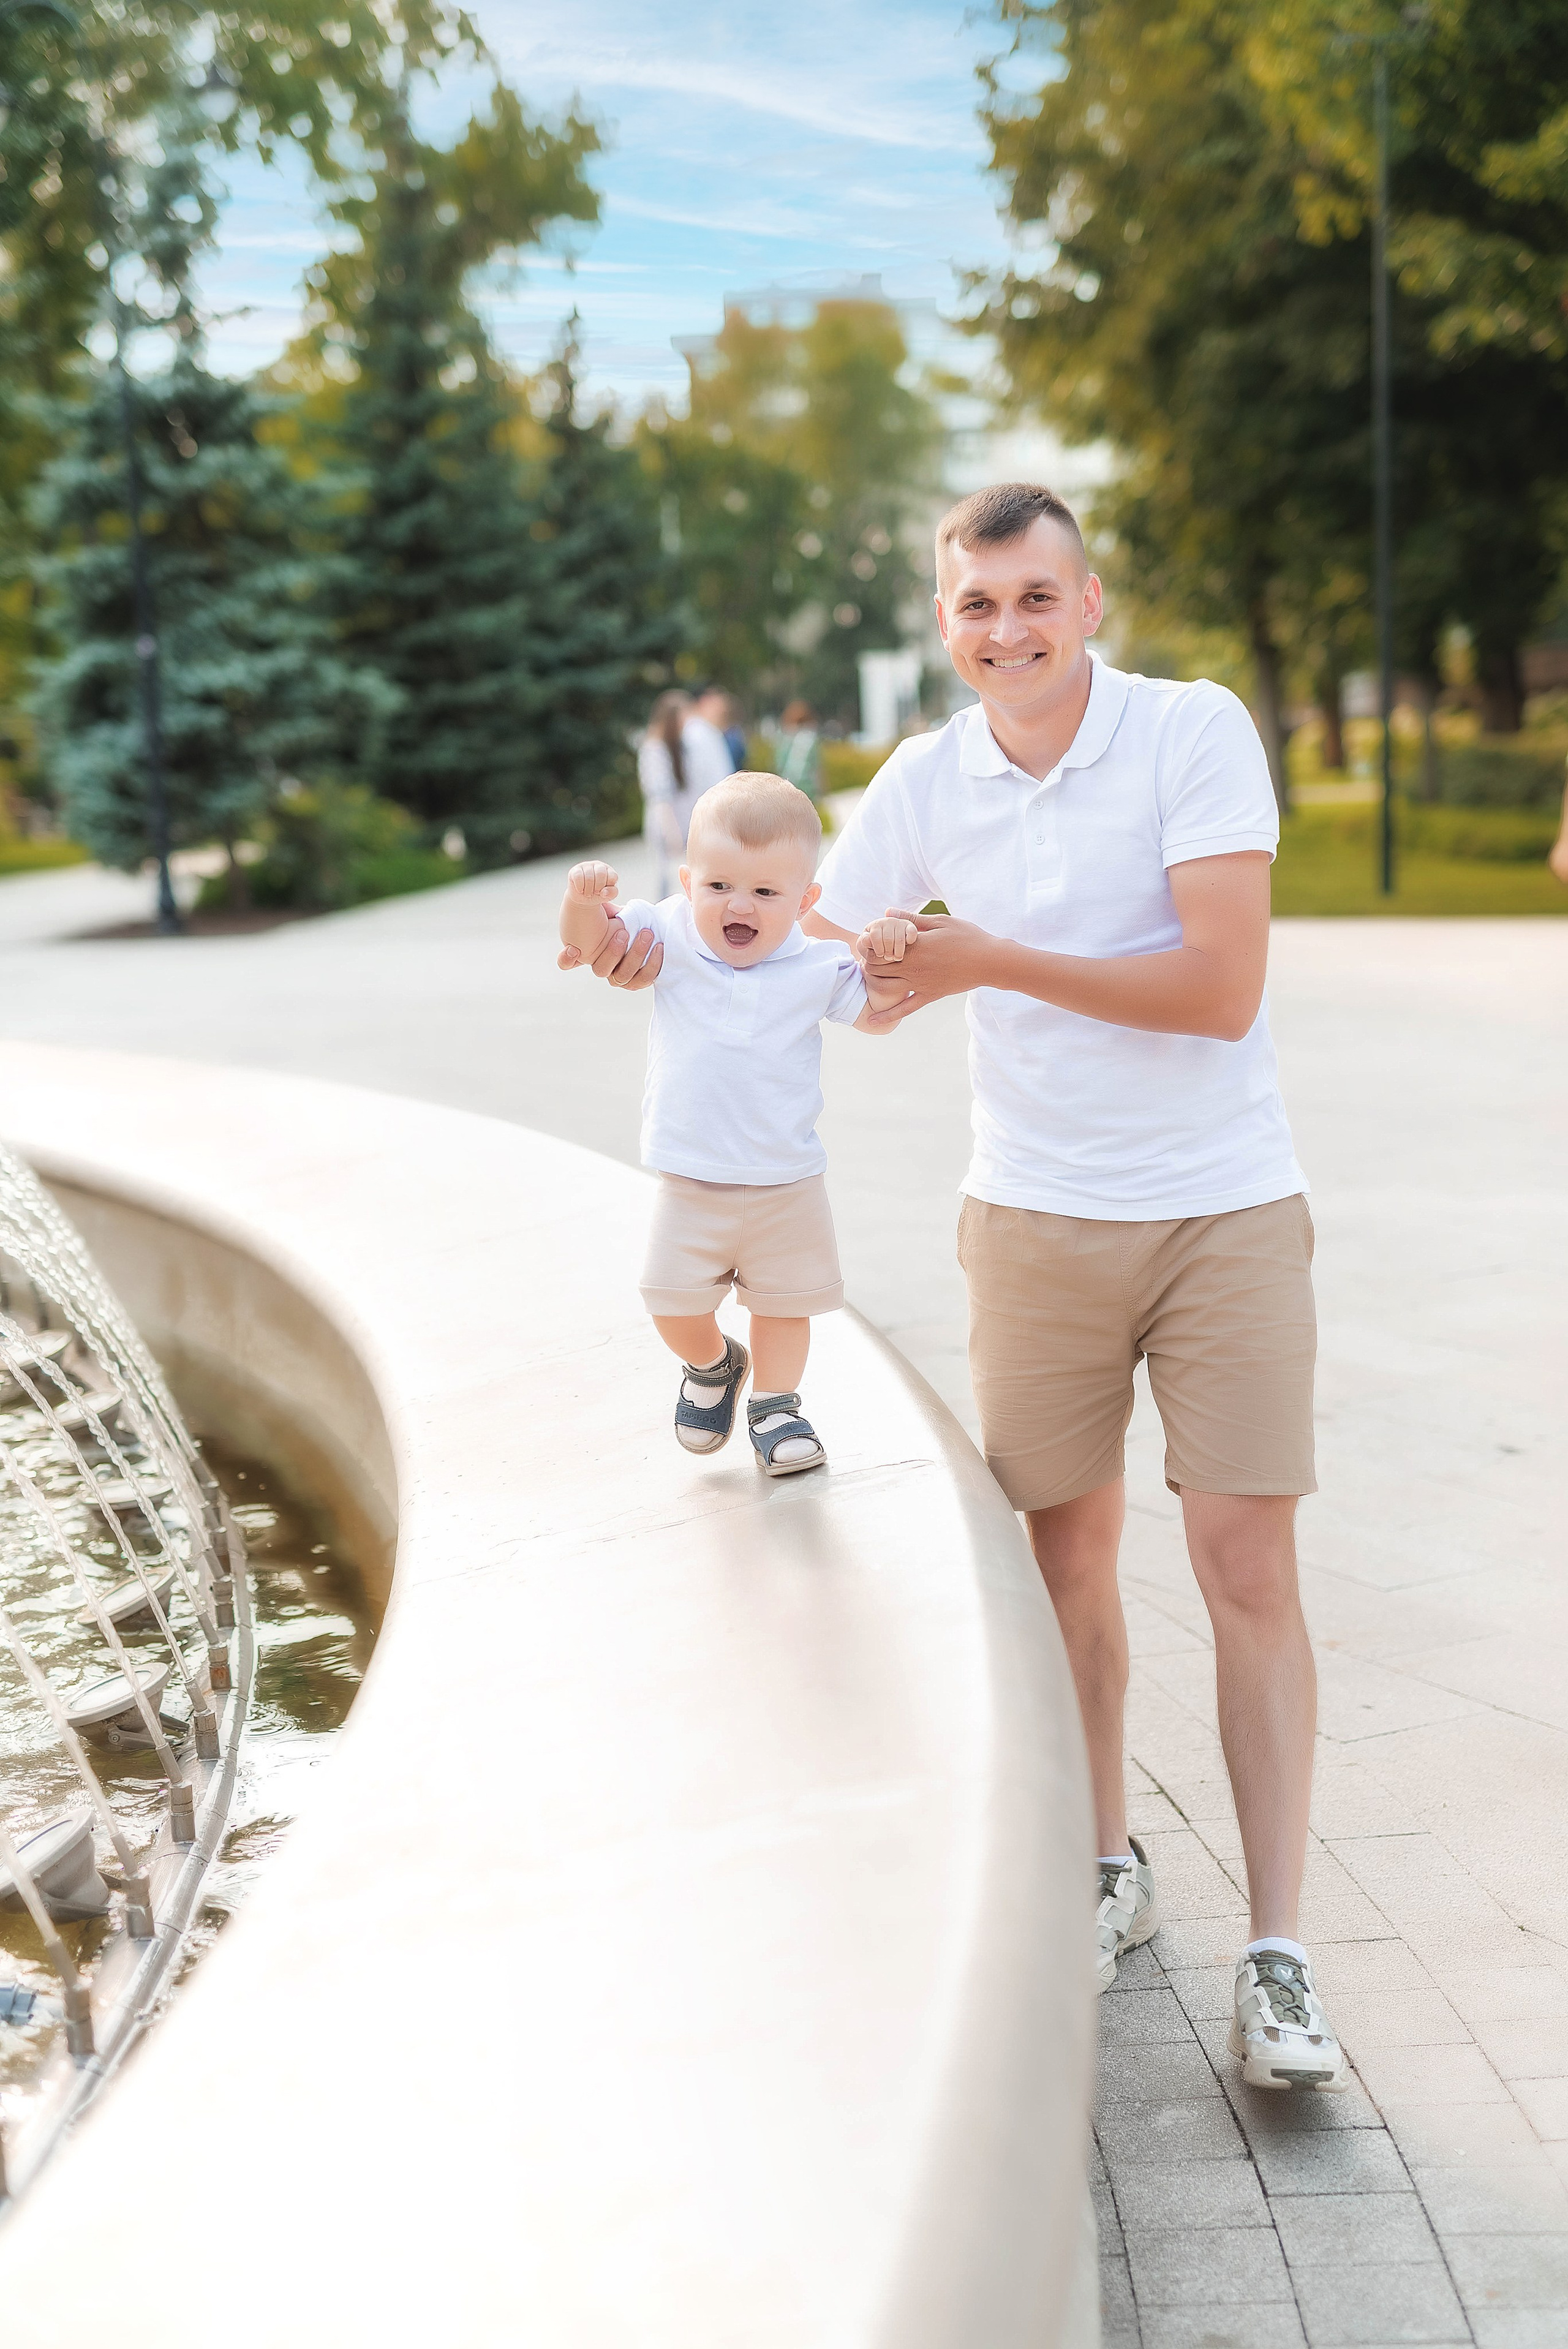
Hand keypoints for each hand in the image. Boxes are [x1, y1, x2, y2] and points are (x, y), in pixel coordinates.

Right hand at [557, 919, 663, 987]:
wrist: (651, 930)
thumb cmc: (626, 920)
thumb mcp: (611, 911)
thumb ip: (602, 909)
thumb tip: (598, 893)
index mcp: (589, 952)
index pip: (567, 962)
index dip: (566, 960)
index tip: (573, 949)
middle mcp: (602, 968)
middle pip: (600, 969)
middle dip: (613, 952)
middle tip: (624, 932)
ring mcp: (620, 978)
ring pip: (623, 976)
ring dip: (636, 955)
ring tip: (647, 934)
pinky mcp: (639, 981)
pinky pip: (644, 978)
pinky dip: (653, 963)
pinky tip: (659, 946)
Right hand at [566, 859, 618, 901]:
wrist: (583, 898)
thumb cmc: (597, 894)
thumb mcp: (608, 896)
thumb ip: (612, 893)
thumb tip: (604, 891)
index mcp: (609, 870)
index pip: (612, 876)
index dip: (608, 888)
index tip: (603, 892)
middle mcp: (598, 865)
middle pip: (601, 873)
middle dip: (598, 887)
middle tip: (595, 893)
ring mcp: (586, 866)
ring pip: (589, 876)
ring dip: (588, 889)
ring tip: (587, 893)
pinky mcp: (575, 870)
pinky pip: (578, 876)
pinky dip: (580, 887)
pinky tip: (580, 890)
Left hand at [860, 910, 1000, 1008]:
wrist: (990, 961)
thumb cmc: (968, 936)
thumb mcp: (940, 921)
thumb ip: (911, 918)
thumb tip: (887, 912)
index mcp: (914, 946)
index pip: (879, 949)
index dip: (869, 946)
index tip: (870, 942)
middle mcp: (914, 967)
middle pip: (877, 968)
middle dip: (868, 963)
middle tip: (868, 958)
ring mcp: (920, 984)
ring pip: (885, 988)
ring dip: (873, 983)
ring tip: (871, 977)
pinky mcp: (929, 996)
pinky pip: (905, 1009)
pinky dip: (887, 1016)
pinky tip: (872, 1022)